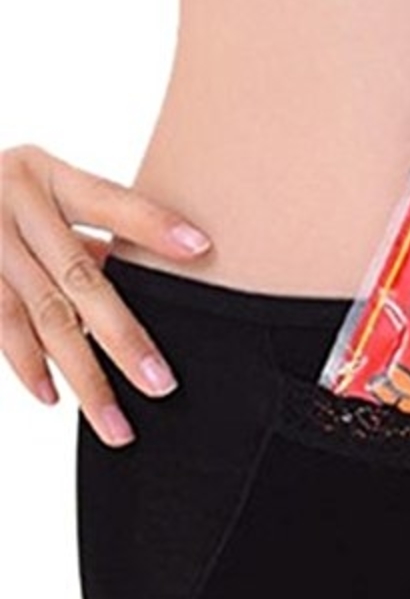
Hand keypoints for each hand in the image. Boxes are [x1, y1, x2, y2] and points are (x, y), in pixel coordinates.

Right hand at [1, 144, 212, 446]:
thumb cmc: (1, 199)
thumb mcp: (40, 195)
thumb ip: (82, 236)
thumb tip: (142, 286)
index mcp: (46, 176)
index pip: (109, 202)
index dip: (153, 226)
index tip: (201, 248)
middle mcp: (12, 203)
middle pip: (80, 279)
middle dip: (124, 339)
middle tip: (162, 385)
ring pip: (44, 318)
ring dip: (83, 376)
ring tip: (115, 422)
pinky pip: (2, 327)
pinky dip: (29, 365)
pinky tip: (54, 397)